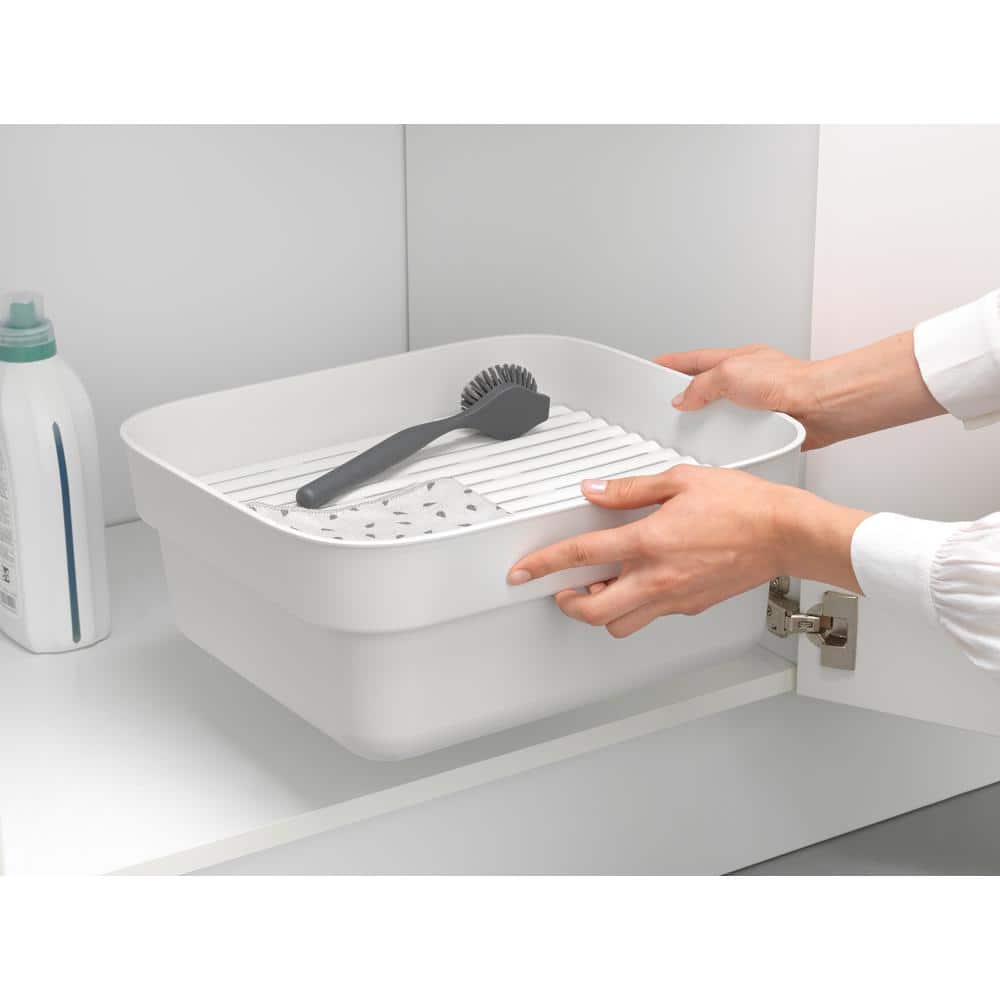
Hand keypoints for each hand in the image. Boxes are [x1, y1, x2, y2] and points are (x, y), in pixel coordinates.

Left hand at [506, 466, 867, 638]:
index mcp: (647, 543)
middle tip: (563, 590)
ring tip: (600, 590)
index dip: (542, 565)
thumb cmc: (742, 505)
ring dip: (601, 612)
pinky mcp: (691, 607)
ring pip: (620, 625)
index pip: (579, 556)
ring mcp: (674, 598)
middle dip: (567, 604)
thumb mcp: (678, 481)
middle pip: (592, 612)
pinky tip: (641, 585)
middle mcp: (656, 578)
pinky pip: (652, 617)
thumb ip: (628, 490)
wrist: (785, 533)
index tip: (523, 572)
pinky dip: (636, 607)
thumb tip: (594, 491)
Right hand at [656, 332, 944, 449]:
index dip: (672, 363)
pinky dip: (727, 440)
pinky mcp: (765, 426)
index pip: (694, 359)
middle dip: (688, 395)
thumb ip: (701, 386)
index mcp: (737, 359)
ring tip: (695, 430)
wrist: (821, 408)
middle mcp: (747, 379)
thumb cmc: (790, 383)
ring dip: (709, 421)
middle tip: (669, 405)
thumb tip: (683, 399)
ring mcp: (756, 403)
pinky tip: (722, 446)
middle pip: (706, 386)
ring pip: (721, 412)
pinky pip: (736, 434)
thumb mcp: (731, 375)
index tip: (655, 366)